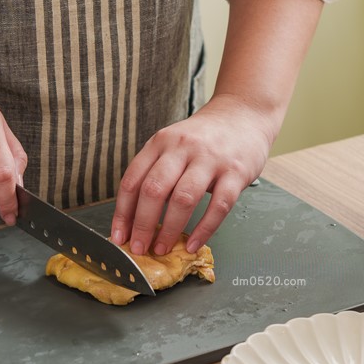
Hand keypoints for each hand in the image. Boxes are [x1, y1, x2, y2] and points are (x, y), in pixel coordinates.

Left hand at [110, 94, 273, 254]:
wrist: (244, 114)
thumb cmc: (205, 138)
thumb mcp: (173, 145)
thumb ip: (156, 172)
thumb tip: (136, 217)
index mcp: (161, 142)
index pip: (133, 180)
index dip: (122, 213)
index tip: (119, 236)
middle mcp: (182, 148)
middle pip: (154, 190)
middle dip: (143, 225)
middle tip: (139, 248)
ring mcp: (211, 159)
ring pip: (183, 199)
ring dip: (170, 229)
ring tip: (163, 248)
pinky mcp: (236, 172)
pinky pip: (218, 206)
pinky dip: (204, 230)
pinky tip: (194, 244)